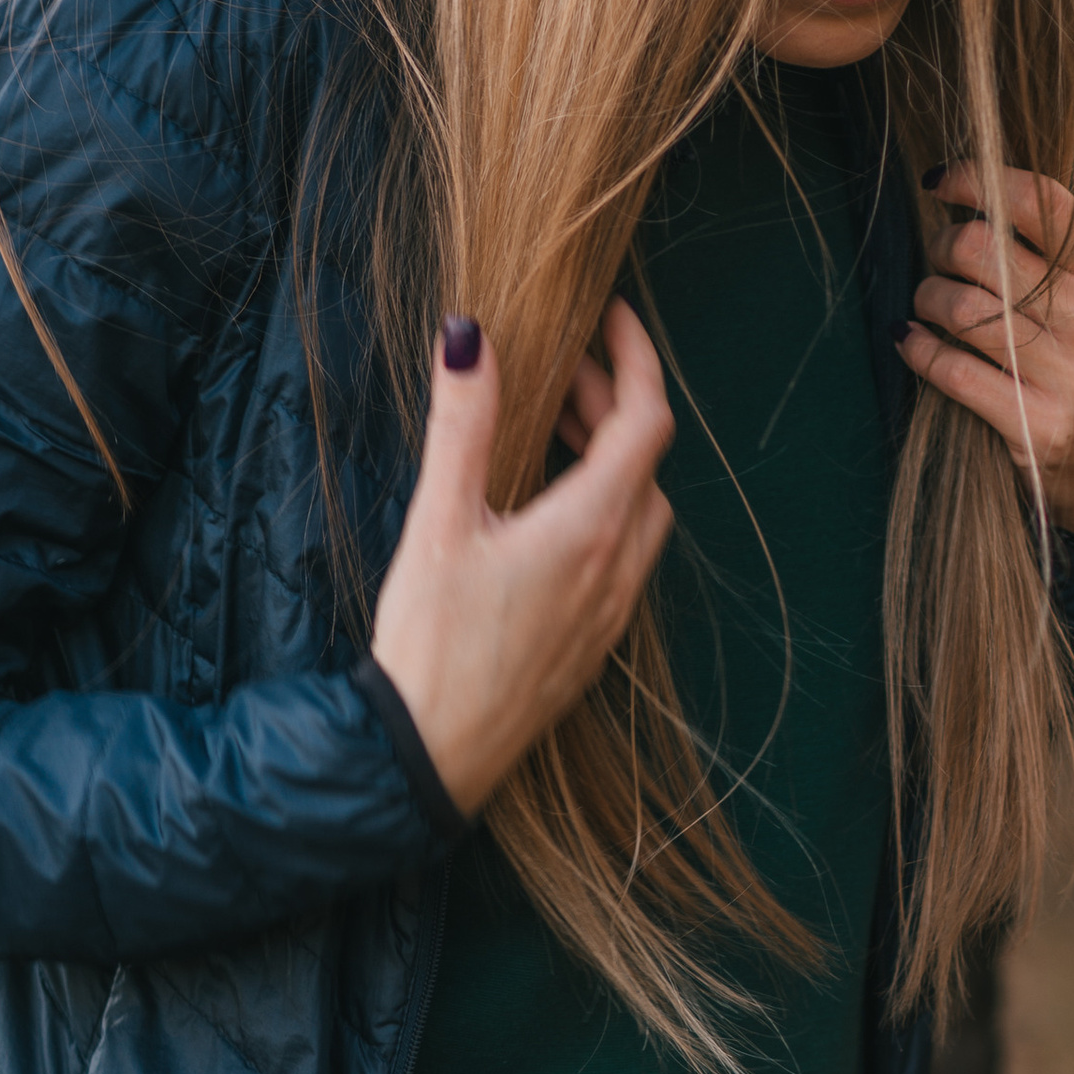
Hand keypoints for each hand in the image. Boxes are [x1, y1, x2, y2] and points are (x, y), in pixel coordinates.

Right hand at [370, 299, 675, 816]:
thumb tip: (471, 335)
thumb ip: (462, 424)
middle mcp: (617, 570)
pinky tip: (547, 511)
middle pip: (645, 463)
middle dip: (612, 404)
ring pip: (641, 513)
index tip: (613, 316)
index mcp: (590, 529)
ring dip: (611, 461)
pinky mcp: (592, 644)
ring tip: (552, 432)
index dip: (636, 357)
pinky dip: (603, 509)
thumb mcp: (438, 523)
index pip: (645, 420)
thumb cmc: (430, 645)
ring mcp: (610, 612)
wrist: (427, 756)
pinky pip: (623, 556)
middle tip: (559, 369)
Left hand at [893, 164, 1073, 533]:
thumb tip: (967, 191)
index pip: (1040, 201)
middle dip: (943, 245)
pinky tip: (910, 339)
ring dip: (927, 298)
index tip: (939, 182)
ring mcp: (1071, 378)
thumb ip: (1050, 248)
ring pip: (960, 310)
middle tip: (939, 256)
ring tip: (929, 302)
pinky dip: (917, 349)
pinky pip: (950, 370)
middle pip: (984, 251)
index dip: (976, 179)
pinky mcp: (1037, 427)